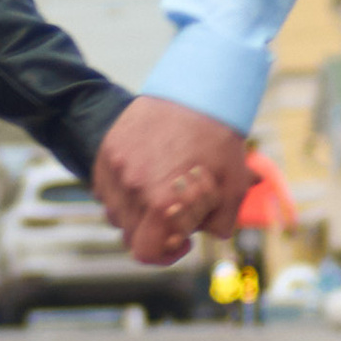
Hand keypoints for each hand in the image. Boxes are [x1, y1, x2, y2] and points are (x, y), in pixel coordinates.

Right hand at [94, 97, 250, 263]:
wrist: (197, 86)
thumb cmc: (218, 136)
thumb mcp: (234, 186)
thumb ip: (220, 223)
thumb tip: (201, 235)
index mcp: (162, 202)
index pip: (145, 251)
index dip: (165, 255)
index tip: (182, 240)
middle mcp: (132, 188)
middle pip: (131, 235)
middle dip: (155, 231)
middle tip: (178, 210)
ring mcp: (114, 169)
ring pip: (117, 212)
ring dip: (138, 211)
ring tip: (162, 187)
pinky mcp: (106, 152)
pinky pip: (107, 188)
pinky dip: (124, 190)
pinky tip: (147, 172)